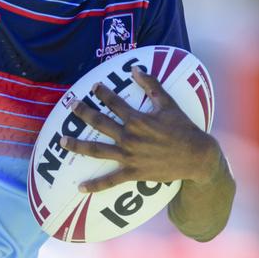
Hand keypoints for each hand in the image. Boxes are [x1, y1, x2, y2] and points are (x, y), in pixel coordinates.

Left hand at [63, 67, 221, 192]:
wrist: (197, 156)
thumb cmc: (184, 128)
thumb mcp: (169, 104)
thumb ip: (151, 85)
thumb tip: (135, 69)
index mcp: (137, 119)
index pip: (114, 102)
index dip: (102, 93)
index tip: (93, 87)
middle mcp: (129, 137)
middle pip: (99, 123)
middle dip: (82, 113)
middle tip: (70, 106)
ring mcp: (130, 156)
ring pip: (97, 150)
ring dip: (78, 146)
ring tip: (62, 141)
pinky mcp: (133, 173)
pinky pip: (111, 180)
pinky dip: (95, 185)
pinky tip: (80, 188)